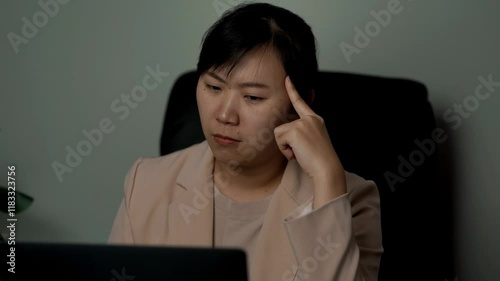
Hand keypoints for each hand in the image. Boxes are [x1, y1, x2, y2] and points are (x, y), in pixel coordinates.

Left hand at [274, 76, 345, 206]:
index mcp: (316, 120)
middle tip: (301, 152)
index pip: (301, 103)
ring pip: (279, 133)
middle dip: (287, 142)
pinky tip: (297, 154)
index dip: (293, 90)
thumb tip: (288, 136)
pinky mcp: (295, 130)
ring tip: (300, 153)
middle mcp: (310, 119)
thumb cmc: (320, 161)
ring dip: (285, 147)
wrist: (326, 168)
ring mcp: (303, 123)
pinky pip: (279, 139)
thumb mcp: (313, 141)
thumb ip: (302, 134)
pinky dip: (285, 150)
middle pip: (283, 127)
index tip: (287, 78)